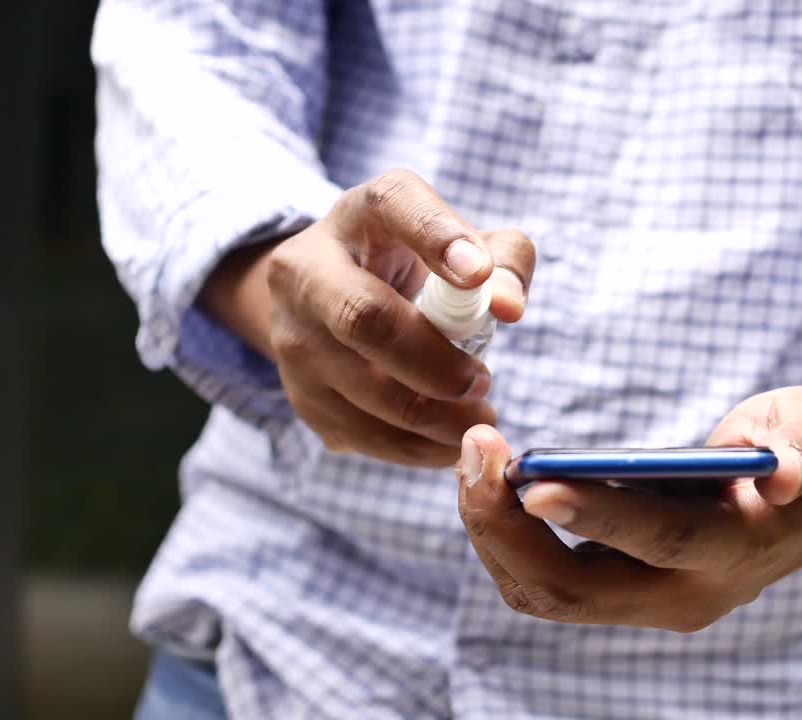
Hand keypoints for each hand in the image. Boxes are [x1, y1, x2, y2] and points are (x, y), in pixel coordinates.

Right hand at [205, 169, 535, 466]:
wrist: (336, 302)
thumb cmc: (419, 269)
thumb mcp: (463, 247)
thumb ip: (504, 262)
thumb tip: (508, 306)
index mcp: (362, 213)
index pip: (393, 204)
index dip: (437, 236)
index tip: (478, 276)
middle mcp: (308, 267)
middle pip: (363, 317)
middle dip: (434, 362)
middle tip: (482, 382)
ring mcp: (293, 336)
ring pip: (360, 388)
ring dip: (434, 417)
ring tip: (479, 418)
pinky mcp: (299, 395)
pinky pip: (360, 433)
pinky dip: (416, 447)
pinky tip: (450, 441)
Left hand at [456, 386, 801, 631]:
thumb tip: (783, 473)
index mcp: (737, 550)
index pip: (658, 539)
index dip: (595, 514)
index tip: (532, 481)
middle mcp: (685, 595)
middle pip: (573, 589)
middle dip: (507, 527)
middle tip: (476, 449)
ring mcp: (646, 602)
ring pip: (544, 592)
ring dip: (493, 531)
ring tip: (474, 456)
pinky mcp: (618, 590)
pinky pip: (544, 580)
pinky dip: (505, 535)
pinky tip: (489, 481)